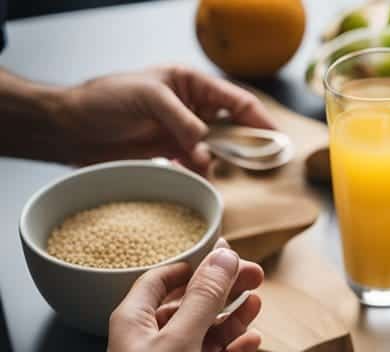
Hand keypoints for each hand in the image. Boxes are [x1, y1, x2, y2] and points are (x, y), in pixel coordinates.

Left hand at [54, 65, 274, 171]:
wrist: (69, 127)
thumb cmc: (104, 100)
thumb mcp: (148, 98)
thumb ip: (182, 122)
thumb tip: (209, 152)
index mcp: (190, 84)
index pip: (236, 101)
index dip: (260, 120)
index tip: (277, 142)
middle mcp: (191, 108)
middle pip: (233, 128)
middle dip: (248, 146)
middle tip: (262, 166)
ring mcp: (182, 133)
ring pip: (217, 151)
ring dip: (223, 165)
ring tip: (227, 178)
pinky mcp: (170, 155)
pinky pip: (197, 168)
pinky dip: (203, 177)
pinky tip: (205, 185)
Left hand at [82, 240, 263, 351]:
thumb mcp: (179, 340)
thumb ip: (205, 299)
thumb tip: (224, 257)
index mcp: (136, 318)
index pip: (164, 279)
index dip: (195, 265)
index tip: (224, 255)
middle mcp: (150, 339)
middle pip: (190, 305)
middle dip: (222, 291)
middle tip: (256, 277)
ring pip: (204, 335)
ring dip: (230, 321)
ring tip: (258, 306)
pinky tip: (251, 344)